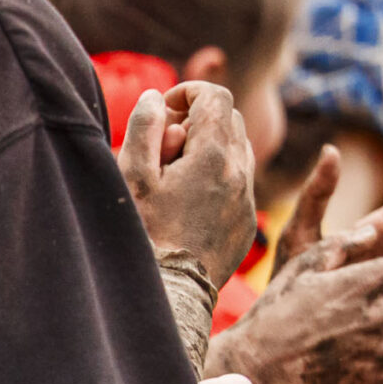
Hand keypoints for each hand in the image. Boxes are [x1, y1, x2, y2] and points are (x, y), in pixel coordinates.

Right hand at [119, 83, 255, 282]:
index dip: (188, 92)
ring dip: (209, 147)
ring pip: (238, 149)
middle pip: (229, 119)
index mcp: (215, 155)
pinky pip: (240, 182)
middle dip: (197, 118)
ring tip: (172, 172)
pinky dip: (218, 175)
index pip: (216, 96)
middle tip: (163, 141)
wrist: (170, 291)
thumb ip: (145, 128)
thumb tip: (156, 98)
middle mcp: (241, 172)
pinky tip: (186, 198)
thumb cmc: (144, 232)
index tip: (164, 109)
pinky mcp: (247, 220)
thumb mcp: (133, 176)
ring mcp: (248, 197)